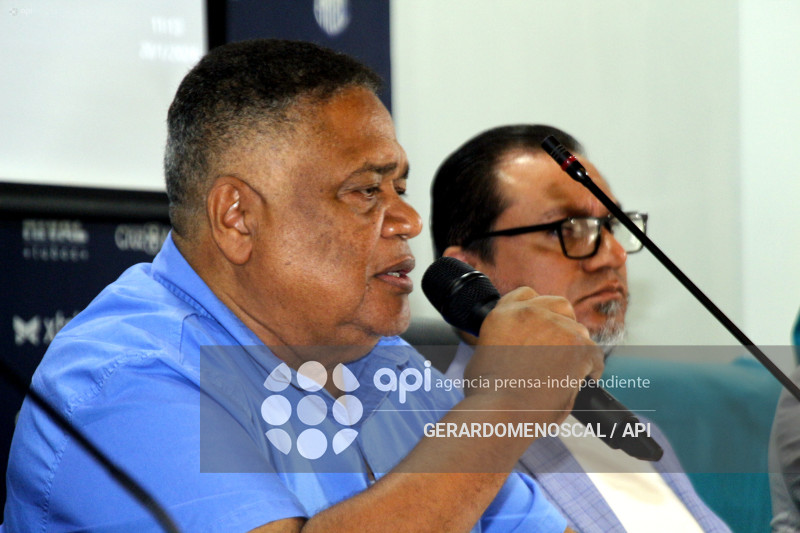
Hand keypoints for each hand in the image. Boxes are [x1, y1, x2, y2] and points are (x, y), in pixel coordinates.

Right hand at [465, 286, 603, 424]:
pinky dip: (592, 369)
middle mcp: (530, 313)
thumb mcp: (483, 355)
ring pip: (579, 331)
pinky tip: (581, 382)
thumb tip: (516, 349)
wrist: (501, 412)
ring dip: (576, 349)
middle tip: (558, 349)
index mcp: (503, 314)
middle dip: (562, 324)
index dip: (538, 311)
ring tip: (566, 373)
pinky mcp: (578, 347)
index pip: (527, 295)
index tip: (541, 327)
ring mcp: (556, 328)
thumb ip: (503, 341)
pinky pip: (595, 354)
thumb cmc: (488, 395)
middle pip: (560, 305)